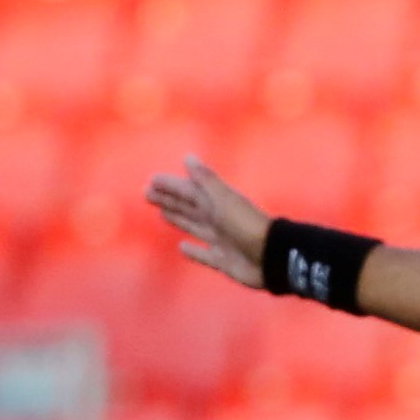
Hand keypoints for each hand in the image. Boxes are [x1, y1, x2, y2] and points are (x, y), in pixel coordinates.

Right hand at [143, 155, 272, 290]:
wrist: (272, 257)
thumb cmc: (246, 225)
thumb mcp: (223, 200)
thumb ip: (206, 180)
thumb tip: (188, 157)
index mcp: (217, 203)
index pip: (188, 191)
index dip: (171, 186)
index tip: (152, 181)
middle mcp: (218, 220)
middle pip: (188, 207)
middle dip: (169, 200)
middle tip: (147, 194)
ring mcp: (221, 241)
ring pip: (194, 227)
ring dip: (178, 219)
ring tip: (162, 213)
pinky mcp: (223, 261)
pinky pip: (204, 255)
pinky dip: (194, 251)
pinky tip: (182, 247)